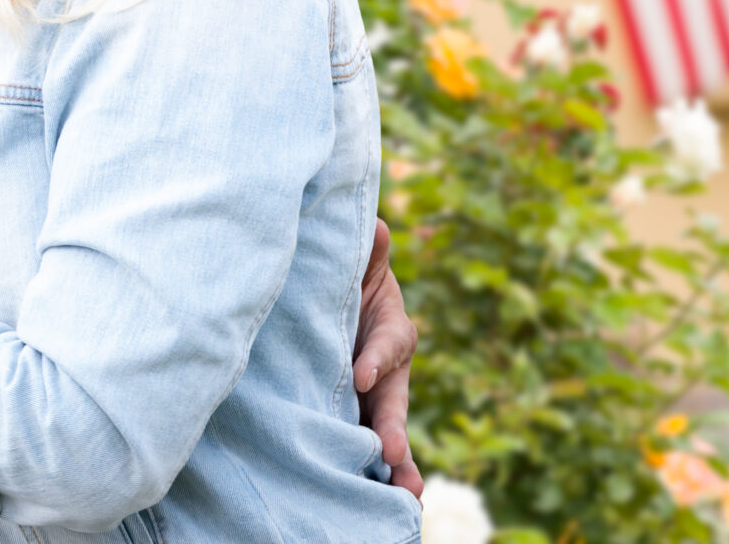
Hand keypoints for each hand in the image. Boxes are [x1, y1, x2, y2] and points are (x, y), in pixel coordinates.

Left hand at [355, 219, 421, 494]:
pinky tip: (385, 502)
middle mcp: (387, 370)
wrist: (322, 303)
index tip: (362, 374)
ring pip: (390, 433)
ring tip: (406, 493)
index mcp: (390, 327)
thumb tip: (377, 226)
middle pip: (394, 400)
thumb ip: (366, 251)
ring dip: (398, 464)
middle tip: (391, 453)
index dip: (377, 357)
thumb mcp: (354, 262)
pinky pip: (367, 449)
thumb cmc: (341, 277)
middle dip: (393, 427)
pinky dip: (377, 476)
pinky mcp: (356, 419)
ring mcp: (373, 400)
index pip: (389, 342)